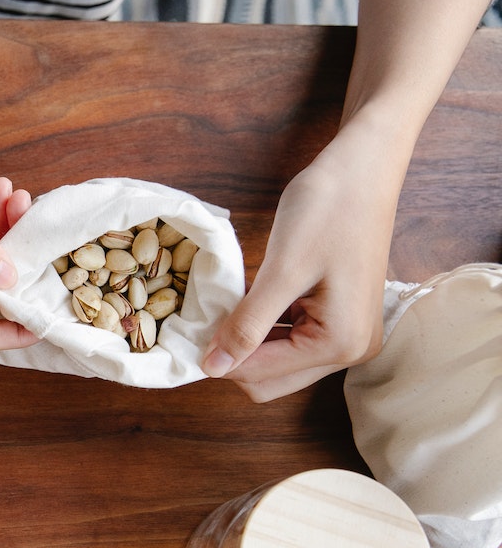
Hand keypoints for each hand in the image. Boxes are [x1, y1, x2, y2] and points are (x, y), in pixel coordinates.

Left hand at [200, 119, 399, 400]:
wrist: (364, 168)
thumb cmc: (327, 210)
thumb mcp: (281, 271)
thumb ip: (247, 325)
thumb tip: (213, 368)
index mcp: (340, 344)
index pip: (260, 376)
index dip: (218, 359)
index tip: (184, 335)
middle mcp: (351, 351)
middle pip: (270, 379)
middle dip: (233, 355)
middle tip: (202, 320)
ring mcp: (349, 336)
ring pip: (277, 361)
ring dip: (246, 340)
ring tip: (222, 306)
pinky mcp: (340, 317)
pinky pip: (290, 338)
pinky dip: (263, 326)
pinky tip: (245, 299)